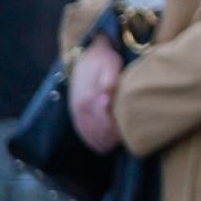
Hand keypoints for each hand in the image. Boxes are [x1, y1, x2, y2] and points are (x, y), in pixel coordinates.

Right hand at [68, 37, 123, 154]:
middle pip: (94, 129)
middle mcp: (79, 106)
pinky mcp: (75, 110)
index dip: (113, 130)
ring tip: (112, 146)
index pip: (101, 121)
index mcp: (89, 98)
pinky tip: (100, 145)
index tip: (125, 134)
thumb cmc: (105, 59)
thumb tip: (106, 97)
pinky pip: (80, 129)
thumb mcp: (110, 65)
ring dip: (99, 141)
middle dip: (108, 138)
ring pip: (86, 132)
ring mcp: (76, 109)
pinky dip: (90, 139)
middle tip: (123, 142)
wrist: (89, 53)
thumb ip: (109, 81)